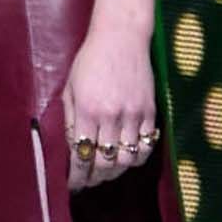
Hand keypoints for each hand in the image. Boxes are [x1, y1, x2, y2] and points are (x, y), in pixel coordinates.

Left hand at [62, 28, 159, 192]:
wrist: (121, 38)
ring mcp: (134, 114)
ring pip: (129, 159)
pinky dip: (137, 158)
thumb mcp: (71, 88)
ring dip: (116, 172)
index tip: (73, 184)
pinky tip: (128, 159)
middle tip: (88, 182)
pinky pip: (147, 145)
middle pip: (107, 162)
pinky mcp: (150, 111)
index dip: (77, 175)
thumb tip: (73, 148)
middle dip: (96, 178)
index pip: (83, 155)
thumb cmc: (90, 60)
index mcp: (88, 110)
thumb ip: (71, 119)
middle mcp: (112, 116)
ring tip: (106, 173)